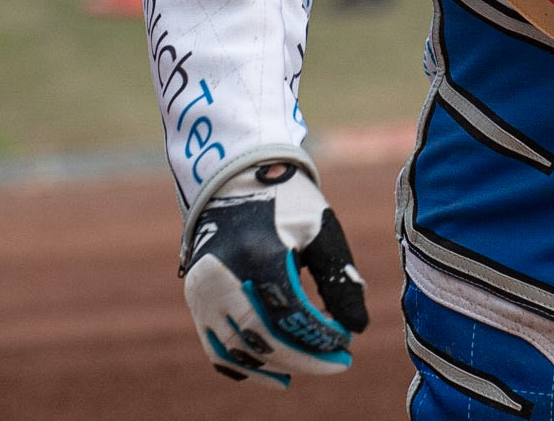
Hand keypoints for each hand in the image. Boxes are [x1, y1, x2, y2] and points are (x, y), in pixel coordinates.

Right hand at [181, 160, 367, 385]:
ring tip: (310, 368)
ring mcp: (203, 293)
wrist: (236, 181)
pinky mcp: (195, 302)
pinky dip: (245, 366)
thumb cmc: (288, 203)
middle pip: (263, 338)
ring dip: (275, 368)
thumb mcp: (320, 229)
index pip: (289, 313)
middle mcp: (223, 277)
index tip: (347, 343)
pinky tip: (276, 371)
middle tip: (338, 363)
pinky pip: (216, 348)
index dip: (319, 336)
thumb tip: (358, 327)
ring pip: (237, 351)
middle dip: (304, 357)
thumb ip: (339, 277)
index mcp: (259, 253)